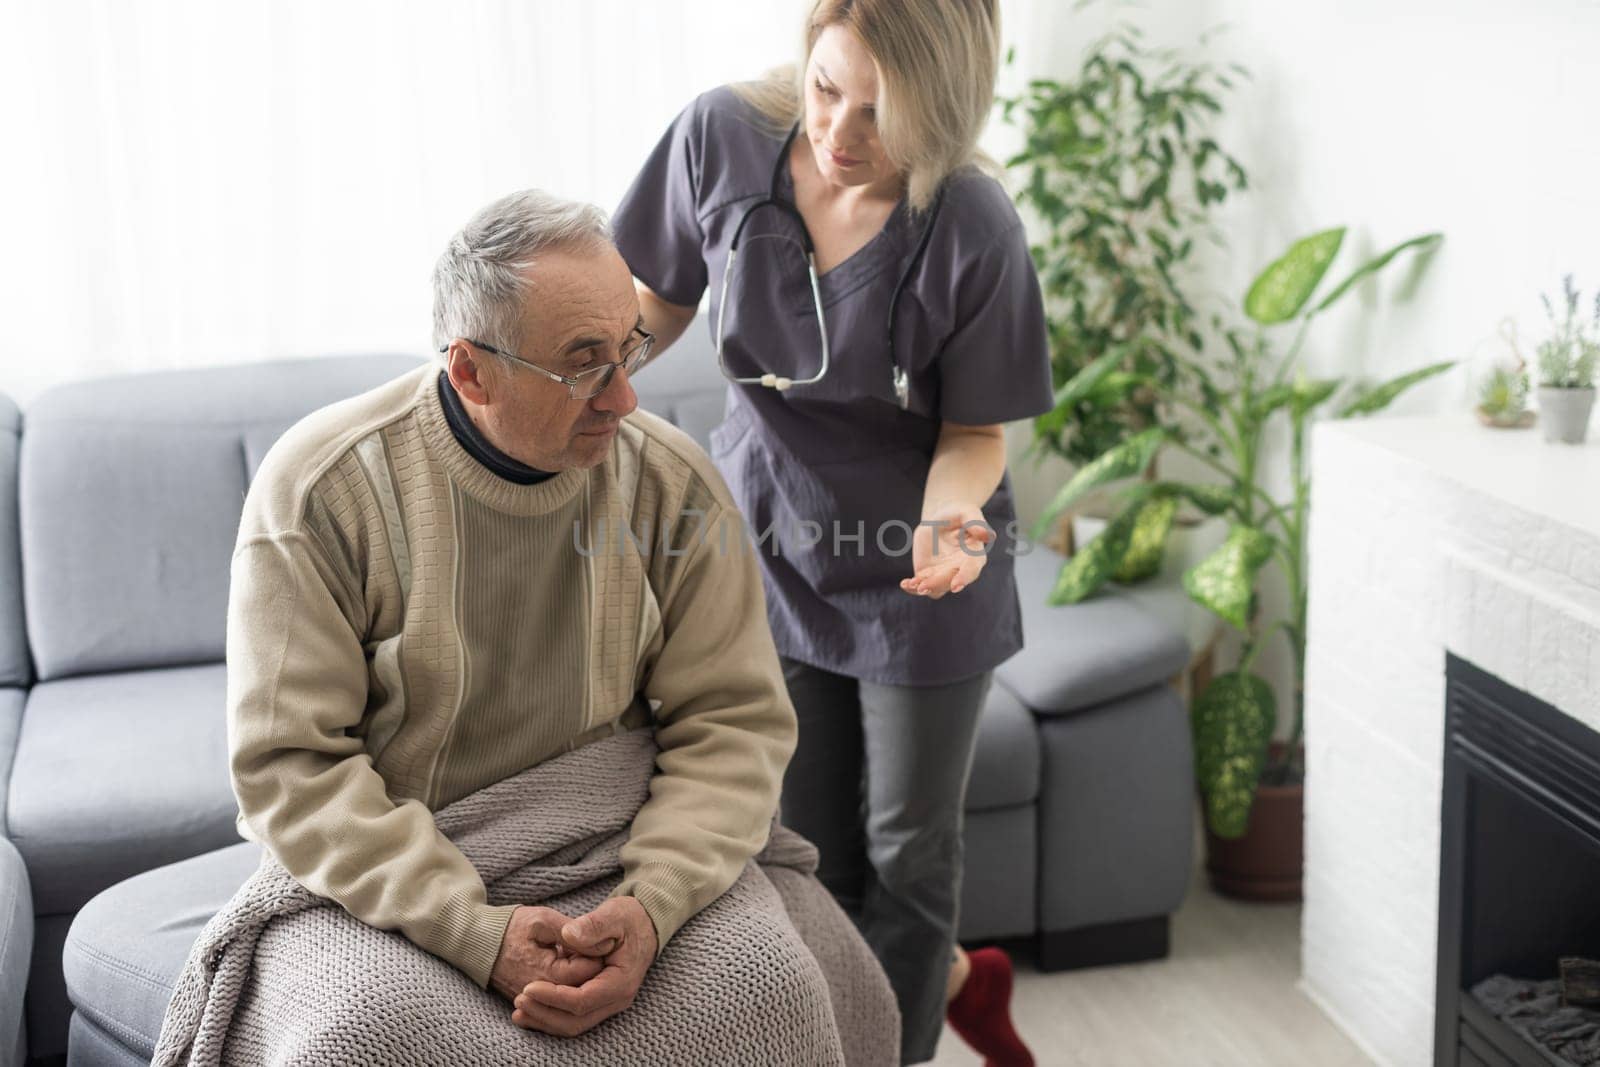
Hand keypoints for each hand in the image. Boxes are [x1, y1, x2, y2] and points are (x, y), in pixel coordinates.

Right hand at [489, 906, 604, 1003]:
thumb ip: (572, 933)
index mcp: (547, 974)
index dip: (597, 952)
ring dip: (582, 979)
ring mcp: (536, 1004)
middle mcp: (542, 996)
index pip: (588, 971)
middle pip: (584, 987)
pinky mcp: (533, 1005)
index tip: (597, 935)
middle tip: (589, 946)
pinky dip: (570, 990)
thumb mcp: (543, 920)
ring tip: (576, 956)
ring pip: (573, 999)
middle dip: (592, 967)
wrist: (478, 941)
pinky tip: (569, 968)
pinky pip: (560, 1005)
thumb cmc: (512, 926)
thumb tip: (602, 944)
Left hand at [512, 896, 658, 1036]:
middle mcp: (617, 999)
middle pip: (576, 1020)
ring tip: (518, 1010)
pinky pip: (574, 1018)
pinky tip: (531, 1010)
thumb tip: (568, 934)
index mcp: (621, 980)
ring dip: (545, 1020)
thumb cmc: (628, 919)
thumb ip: (592, 925)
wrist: (644, 925)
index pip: (582, 1000)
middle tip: (518, 1000)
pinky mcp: (600, 1002)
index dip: (553, 997)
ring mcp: (609, 1003)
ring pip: (574, 1025)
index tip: (528, 987)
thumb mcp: (613, 915)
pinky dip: (551, 1017)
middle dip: (545, 1013)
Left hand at [901, 501, 993, 599]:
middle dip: (937, 584)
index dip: (964, 577)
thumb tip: (988, 535)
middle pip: (951, 581)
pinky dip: (912, 588)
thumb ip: (975, 521)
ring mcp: (945, 575)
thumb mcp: (966, 511)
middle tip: (922, 586)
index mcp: (974, 555)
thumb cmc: (957, 514)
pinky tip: (905, 584)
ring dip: (925, 588)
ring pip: (937, 589)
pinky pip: (922, 587)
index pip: (972, 569)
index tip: (955, 585)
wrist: (939, 520)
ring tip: (911, 584)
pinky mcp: (930, 577)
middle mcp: (961, 569)